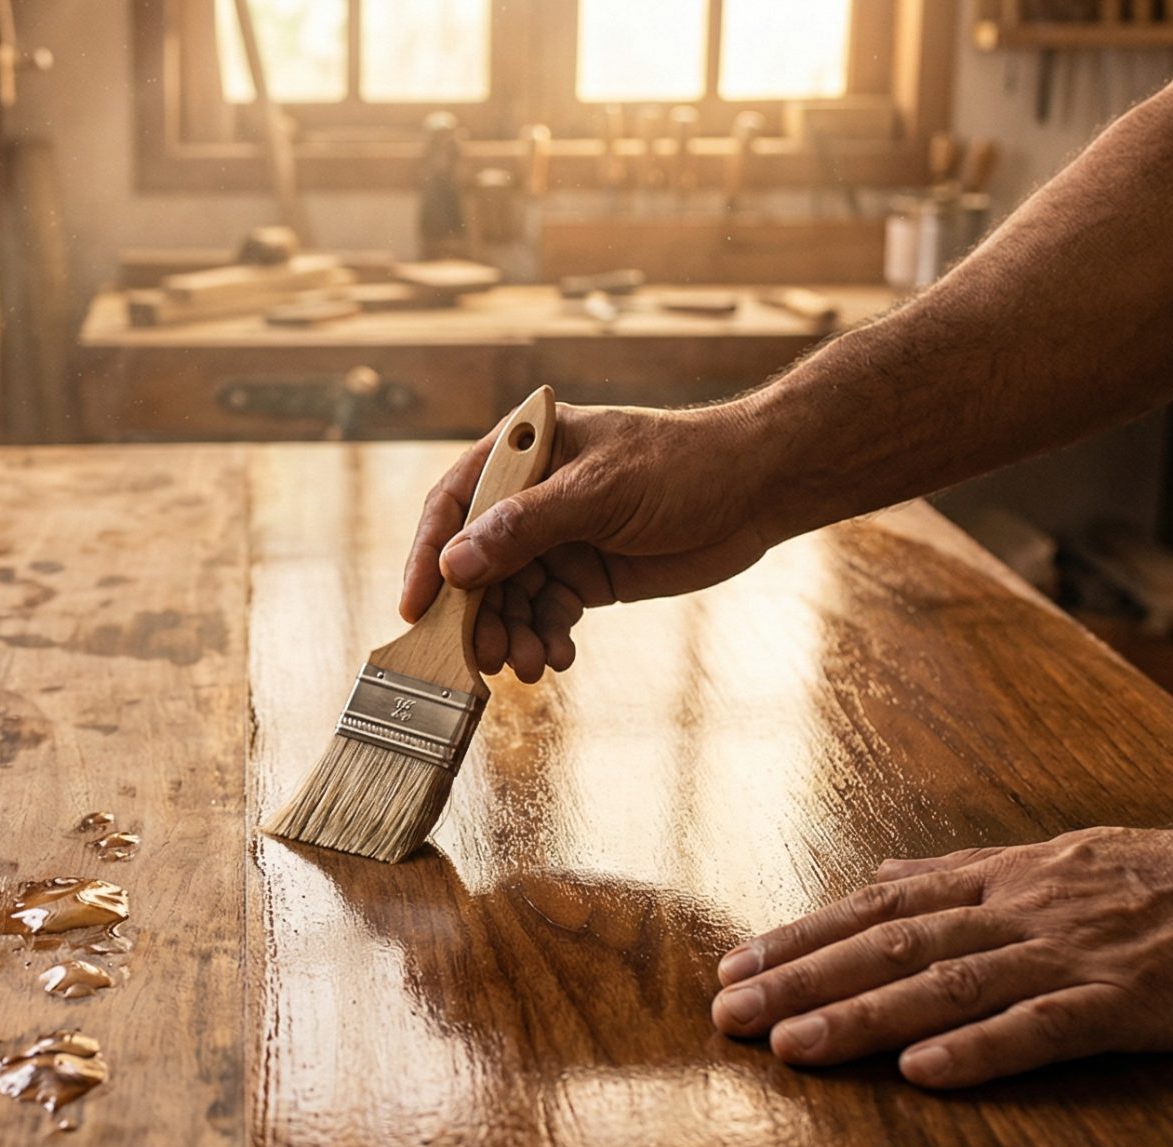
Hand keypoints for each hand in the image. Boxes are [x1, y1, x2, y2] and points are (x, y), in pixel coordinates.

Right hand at [399, 402, 777, 680]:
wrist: (757, 490)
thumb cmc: (682, 466)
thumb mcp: (599, 492)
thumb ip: (524, 529)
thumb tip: (455, 567)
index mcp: (524, 454)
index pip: (454, 504)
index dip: (428, 555)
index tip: (415, 607)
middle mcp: (530, 498)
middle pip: (476, 563)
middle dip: (477, 612)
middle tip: (483, 655)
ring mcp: (557, 540)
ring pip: (510, 597)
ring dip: (512, 634)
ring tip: (528, 665)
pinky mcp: (585, 577)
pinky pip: (547, 615)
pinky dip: (545, 639)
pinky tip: (556, 658)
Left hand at [708, 819, 1172, 1088]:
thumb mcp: (1060, 859)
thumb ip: (971, 873)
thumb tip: (887, 874)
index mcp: (1006, 879)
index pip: (881, 906)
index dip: (803, 936)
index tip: (733, 965)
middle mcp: (1023, 909)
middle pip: (891, 945)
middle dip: (802, 981)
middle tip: (726, 1016)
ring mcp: (1073, 953)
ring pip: (947, 985)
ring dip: (862, 1017)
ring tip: (791, 1049)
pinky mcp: (1128, 1002)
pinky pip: (1043, 1028)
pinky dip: (979, 1050)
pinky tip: (922, 1073)